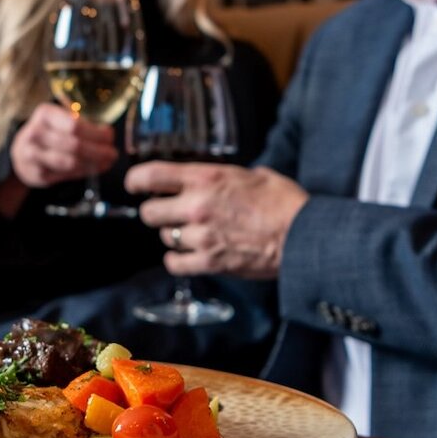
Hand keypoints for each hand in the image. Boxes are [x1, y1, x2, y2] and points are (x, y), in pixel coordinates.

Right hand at [9, 102, 117, 189]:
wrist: (22, 152)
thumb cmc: (49, 133)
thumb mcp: (59, 119)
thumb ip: (81, 122)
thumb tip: (107, 133)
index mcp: (45, 114)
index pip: (75, 125)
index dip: (96, 133)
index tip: (110, 136)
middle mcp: (35, 133)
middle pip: (74, 145)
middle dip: (98, 151)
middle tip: (113, 153)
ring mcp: (32, 155)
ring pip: (71, 162)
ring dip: (93, 164)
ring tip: (107, 162)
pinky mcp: (36, 174)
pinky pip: (65, 175)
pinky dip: (83, 172)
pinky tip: (93, 169)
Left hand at [125, 161, 308, 278]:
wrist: (301, 236)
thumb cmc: (284, 203)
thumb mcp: (254, 174)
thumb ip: (225, 176)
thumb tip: (215, 179)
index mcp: (206, 179)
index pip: (152, 175)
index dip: (136, 180)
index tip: (134, 184)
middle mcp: (197, 206)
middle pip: (149, 212)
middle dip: (155, 211)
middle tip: (167, 212)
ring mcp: (201, 236)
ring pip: (164, 237)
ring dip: (173, 234)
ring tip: (192, 232)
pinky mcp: (209, 262)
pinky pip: (175, 263)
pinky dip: (177, 260)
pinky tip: (188, 254)